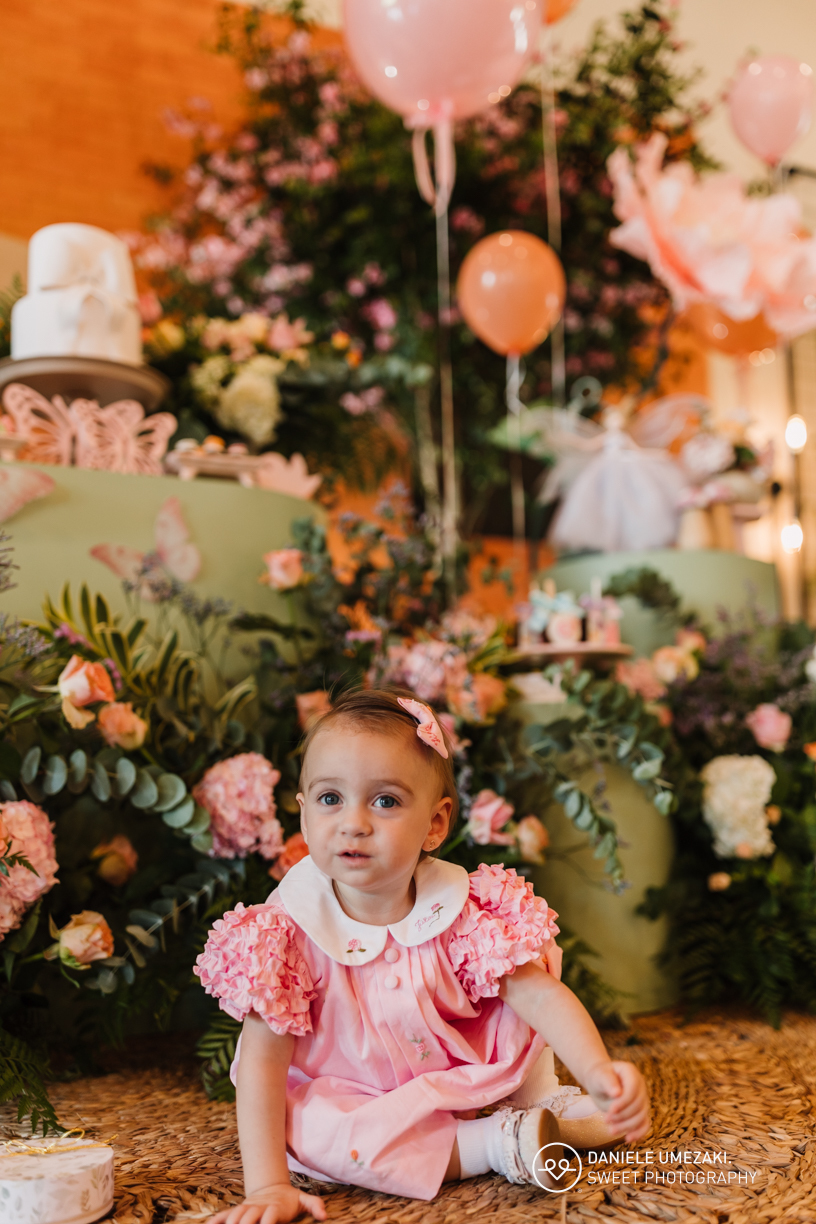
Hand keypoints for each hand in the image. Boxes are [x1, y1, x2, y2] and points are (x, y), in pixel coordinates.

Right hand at [209, 1182, 326, 1223]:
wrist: (271, 1188)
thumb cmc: (289, 1200)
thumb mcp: (302, 1200)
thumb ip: (314, 1204)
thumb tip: (324, 1216)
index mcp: (274, 1208)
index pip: (270, 1216)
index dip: (267, 1223)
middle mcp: (257, 1208)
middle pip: (248, 1218)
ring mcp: (246, 1209)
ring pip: (234, 1216)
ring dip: (229, 1223)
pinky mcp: (237, 1211)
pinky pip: (223, 1215)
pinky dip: (214, 1221)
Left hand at [584, 1059, 649, 1142]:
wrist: (599, 1083)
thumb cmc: (598, 1077)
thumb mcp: (599, 1076)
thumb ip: (607, 1082)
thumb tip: (617, 1093)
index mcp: (631, 1073)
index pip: (633, 1089)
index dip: (624, 1102)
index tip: (611, 1110)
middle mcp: (640, 1086)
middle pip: (638, 1105)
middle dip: (622, 1116)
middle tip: (606, 1120)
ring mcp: (642, 1099)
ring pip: (641, 1116)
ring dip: (627, 1126)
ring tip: (611, 1131)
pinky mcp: (641, 1112)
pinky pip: (645, 1124)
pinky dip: (639, 1133)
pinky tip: (628, 1139)